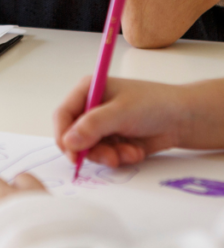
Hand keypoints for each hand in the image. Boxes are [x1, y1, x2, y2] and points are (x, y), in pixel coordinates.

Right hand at [54, 75, 184, 166]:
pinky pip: (105, 156)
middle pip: (74, 136)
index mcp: (88, 90)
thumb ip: (92, 126)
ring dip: (109, 155)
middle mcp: (91, 107)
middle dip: (93, 150)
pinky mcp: (113, 141)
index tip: (73, 155)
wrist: (183, 119)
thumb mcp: (121, 112)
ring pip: (90, 150)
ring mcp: (102, 125)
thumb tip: (68, 142)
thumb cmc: (153, 104)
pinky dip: (120, 157)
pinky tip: (135, 151)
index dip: (64, 135)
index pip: (63, 115)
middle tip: (110, 158)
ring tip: (129, 152)